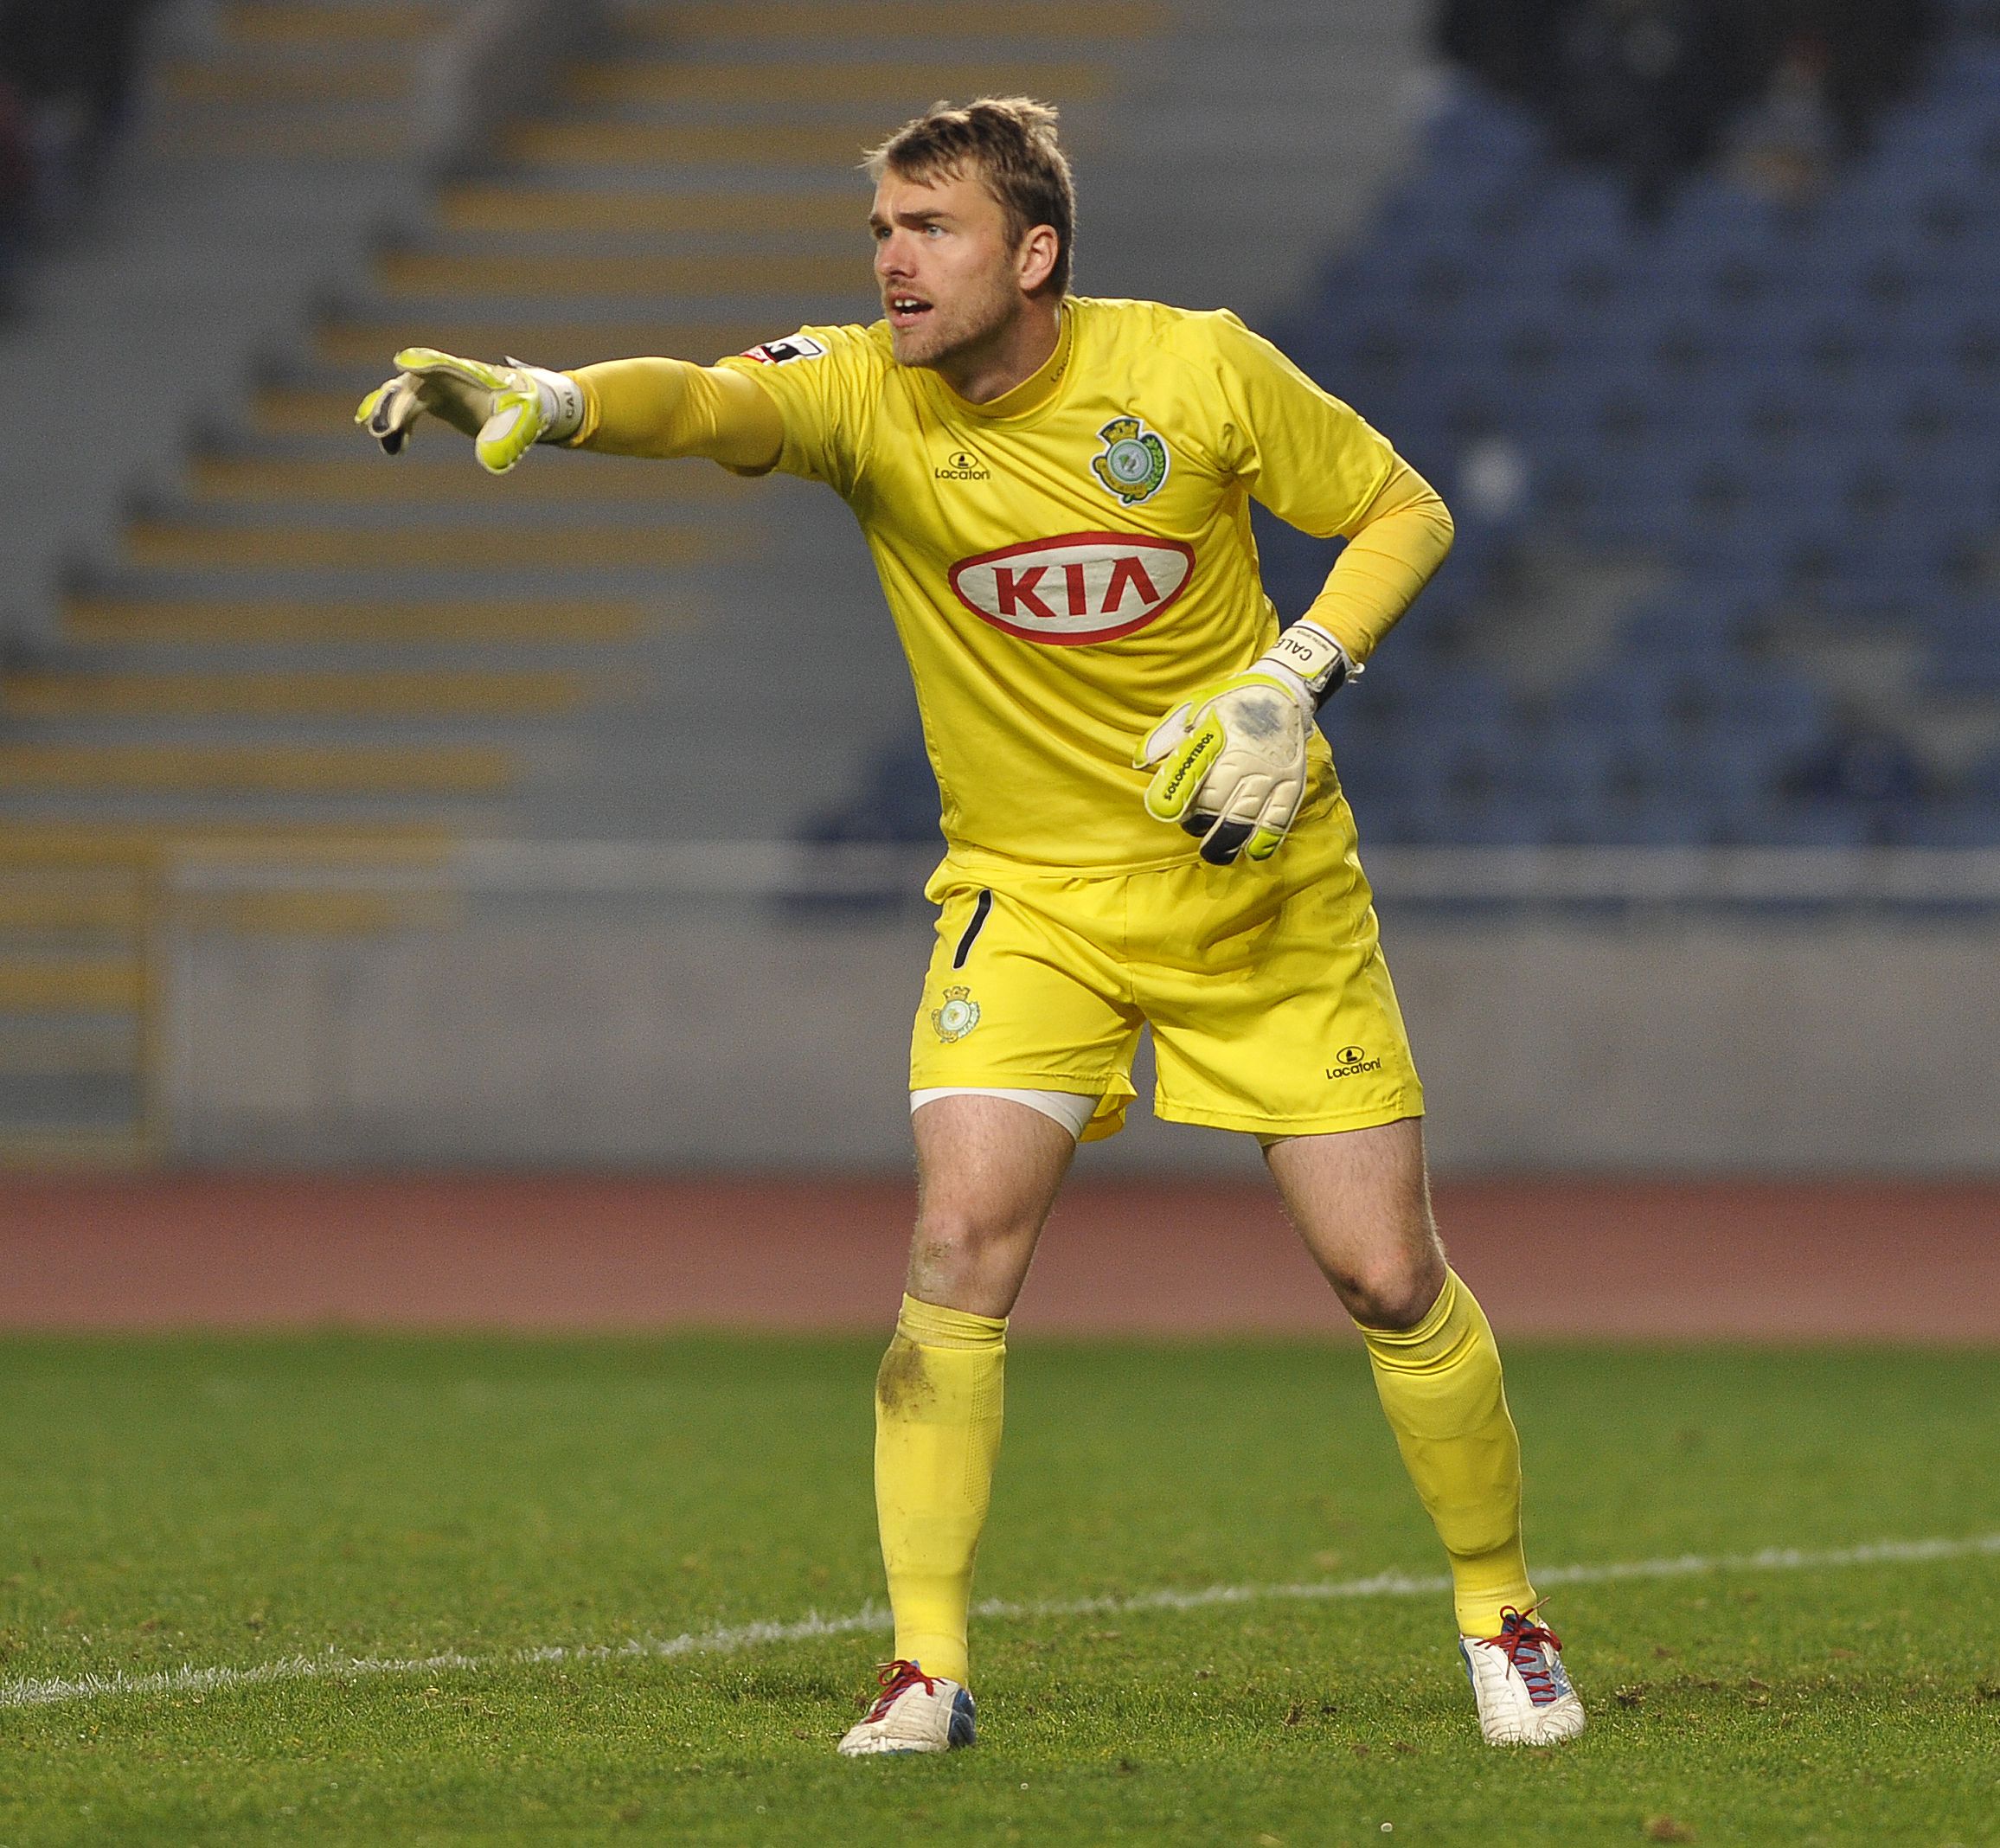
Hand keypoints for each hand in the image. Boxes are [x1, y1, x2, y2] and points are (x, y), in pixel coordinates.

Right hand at [354, 346, 581, 473]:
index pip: (442, 364)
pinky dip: (397, 426)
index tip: (403, 364)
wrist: (526, 404)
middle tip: (383, 429)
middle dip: (395, 403)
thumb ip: (505, 437)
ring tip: (384, 440)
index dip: (424, 364)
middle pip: (412, 384)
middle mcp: (446, 375)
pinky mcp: (432, 399)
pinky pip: (406, 409)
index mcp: (468, 373)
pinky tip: (394, 448)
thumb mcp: (521, 422)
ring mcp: (436, 385)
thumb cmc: (525, 407)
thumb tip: (489, 462)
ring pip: (403, 395)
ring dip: (388, 415)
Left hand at [1135, 622, 1354, 864]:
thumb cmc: (1230, 704)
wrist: (1282, 690)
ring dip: (1225, 840)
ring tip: (1213, 853)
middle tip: (1191, 826)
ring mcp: (1270, 774)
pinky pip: (1279, 819)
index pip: (1190, 772)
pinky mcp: (1292, 784)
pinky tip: (1250, 851)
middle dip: (1198, 822)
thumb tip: (1141, 761)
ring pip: (1244, 817)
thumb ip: (1167, 735)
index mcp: (1217, 737)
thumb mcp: (1195, 707)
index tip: (1163, 810)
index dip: (1174, 794)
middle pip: (1215, 803)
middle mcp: (1245, 758)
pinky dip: (1264, 840)